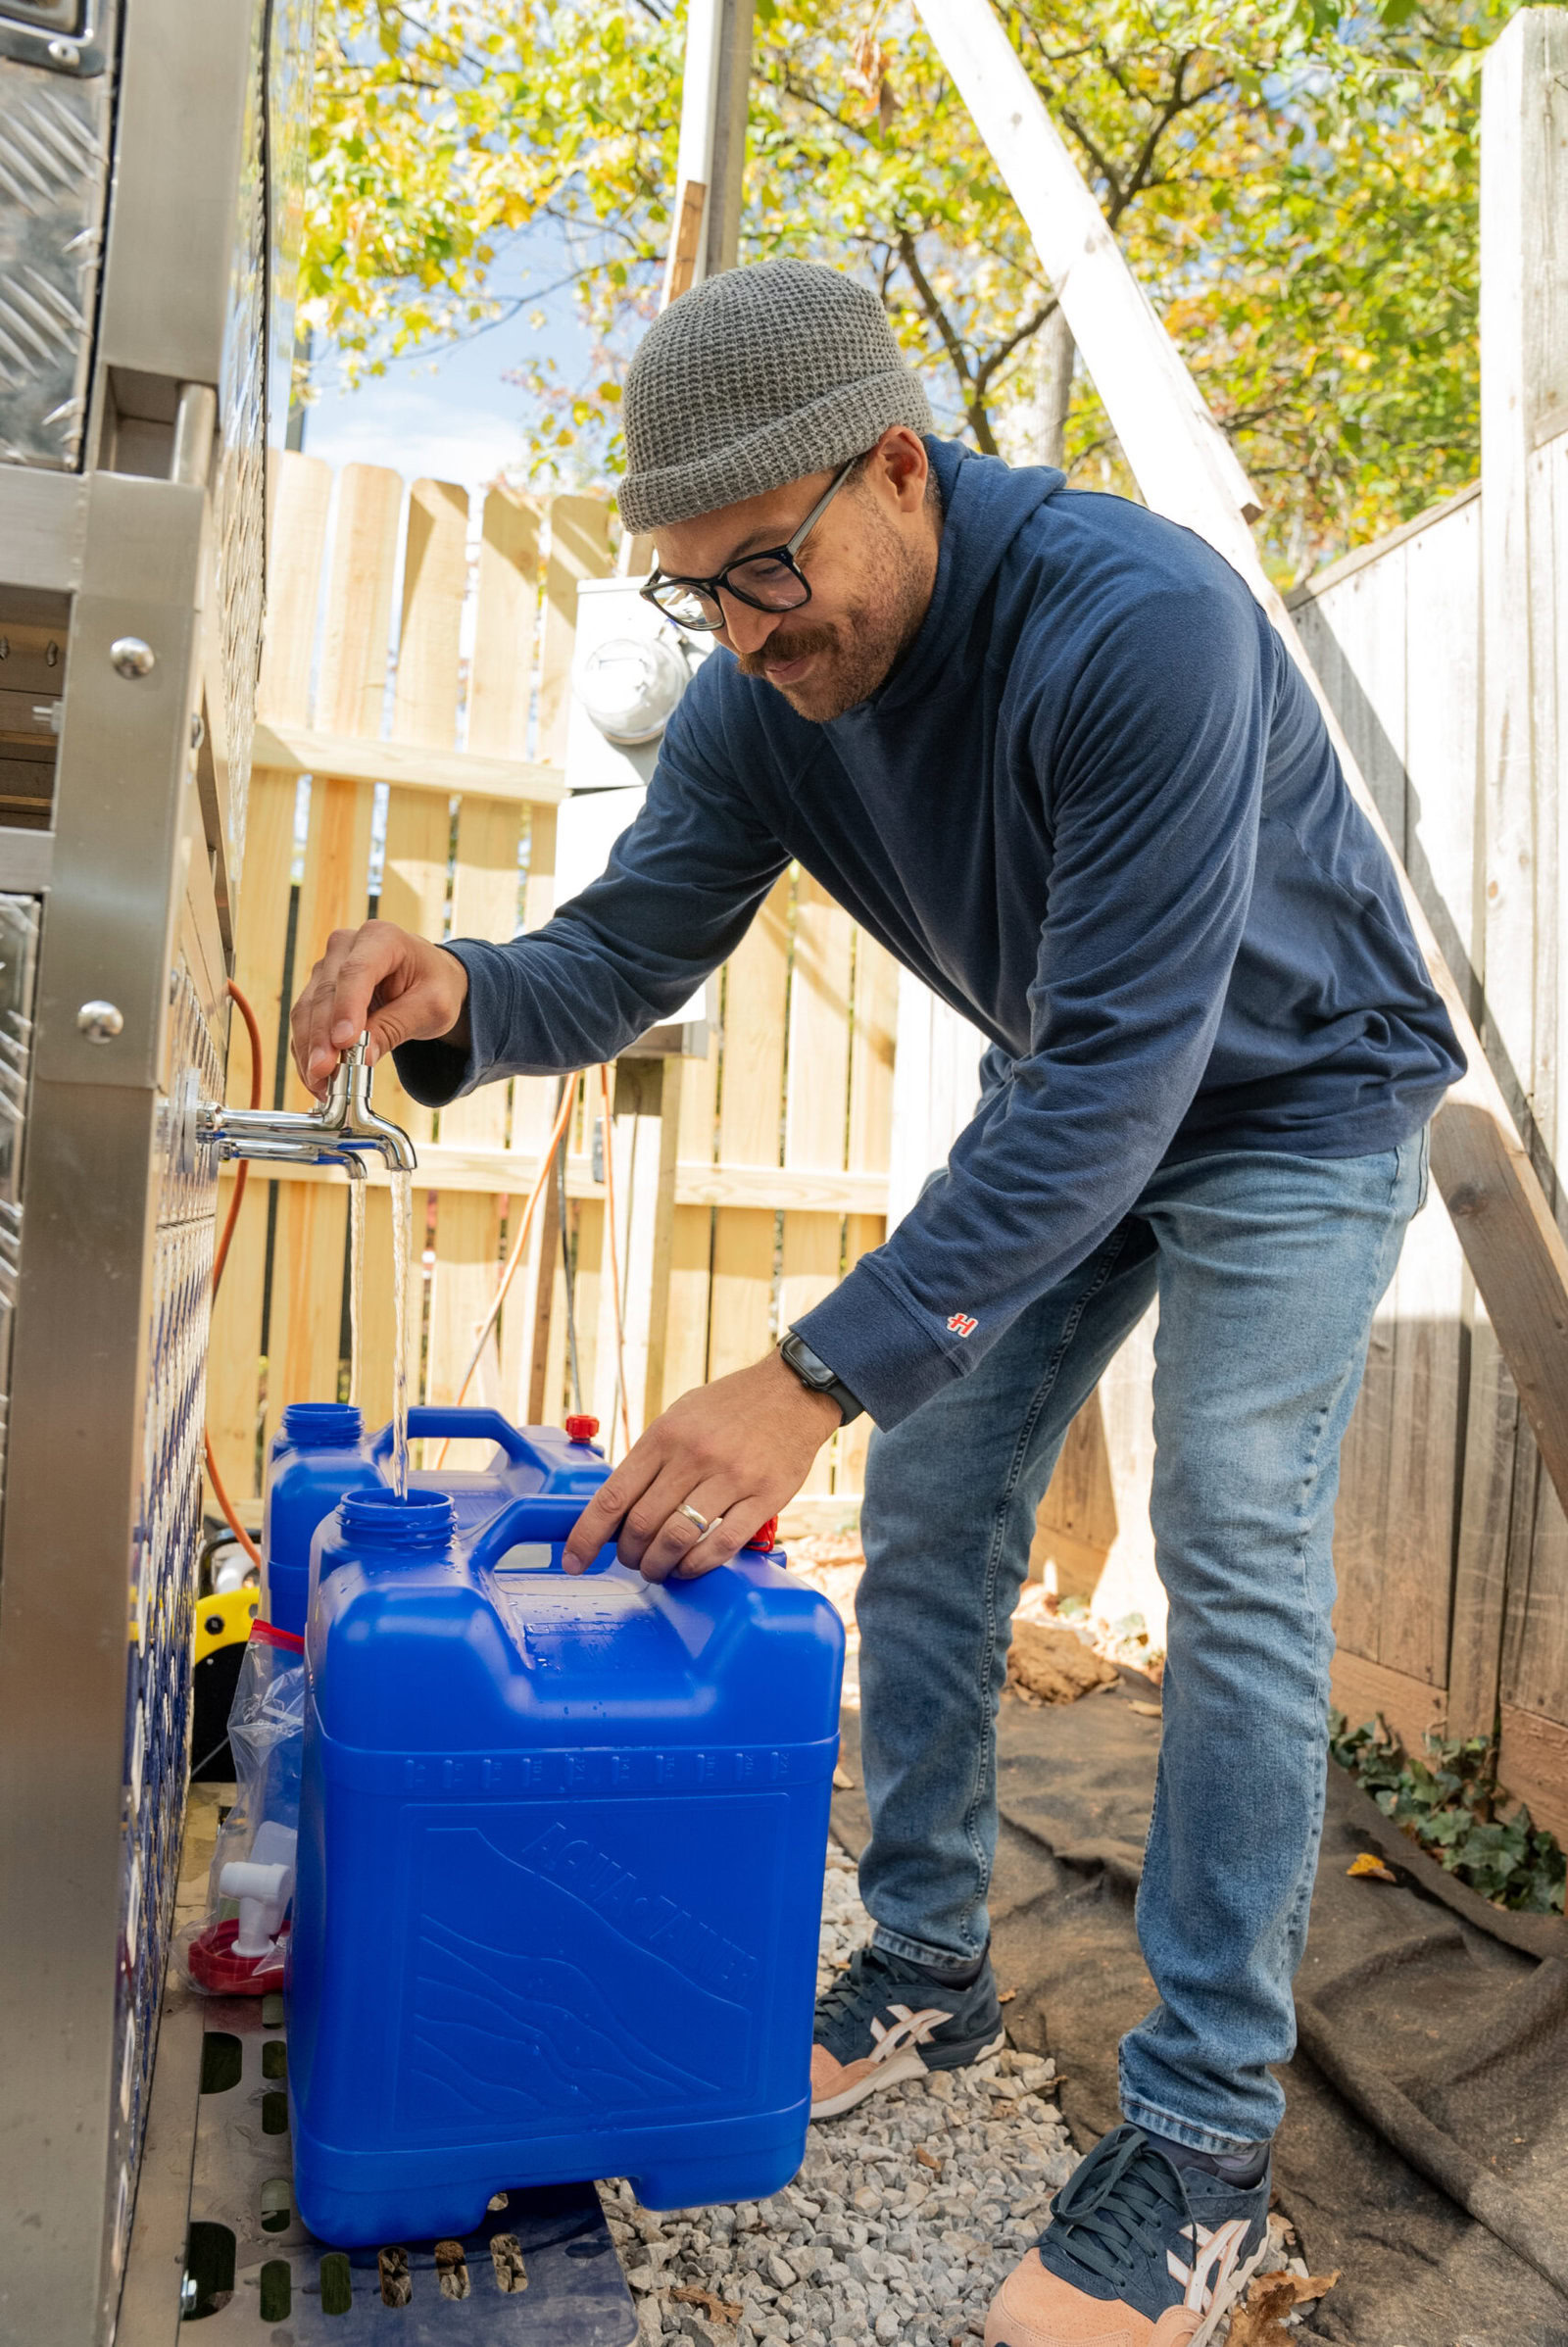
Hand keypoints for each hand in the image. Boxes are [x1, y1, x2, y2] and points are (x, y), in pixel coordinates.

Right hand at [290, 919, 469, 1099]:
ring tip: (321, 1084)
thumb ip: (396, 1028)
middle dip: (322, 1037)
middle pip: (326, 992)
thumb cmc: (435, 985)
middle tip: (324, 1073)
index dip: (346, 1008)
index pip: (356, 972)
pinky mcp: (318, 990)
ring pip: (307, 1009)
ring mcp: (328, 967)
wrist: (428, 979)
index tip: (343, 1042)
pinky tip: (316, 1079)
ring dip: (310, 1049)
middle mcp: (347, 946)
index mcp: (382, 938)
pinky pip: (306, 1023)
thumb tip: (360, 1059)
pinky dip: (308, 1052)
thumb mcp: (432, 1007)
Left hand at [563, 1351, 841, 1580]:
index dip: (587, 1536)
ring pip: (678, 1538)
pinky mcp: (765, 1496)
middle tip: (631, 1561)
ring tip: (659, 1569)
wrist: (792, 1391)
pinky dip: (698, 1565)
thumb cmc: (729, 1408)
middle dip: (628, 1555)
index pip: (613, 1496)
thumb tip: (616, 1505)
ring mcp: (731, 1477)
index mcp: (664, 1436)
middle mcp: (693, 1456)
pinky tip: (690, 1567)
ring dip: (660, 1565)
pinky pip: (722, 1544)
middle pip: (642, 1524)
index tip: (573, 1561)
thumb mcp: (679, 1417)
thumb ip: (651, 1458)